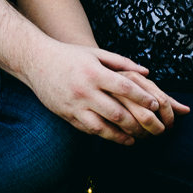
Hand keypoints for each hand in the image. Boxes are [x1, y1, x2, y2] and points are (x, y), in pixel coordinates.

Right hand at [27, 42, 188, 144]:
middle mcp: (85, 91)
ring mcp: (74, 105)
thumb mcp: (96, 53)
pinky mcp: (66, 115)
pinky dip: (103, 135)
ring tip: (134, 139)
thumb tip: (146, 72)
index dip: (143, 98)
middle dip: (137, 123)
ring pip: (102, 127)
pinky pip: (88, 130)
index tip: (156, 104)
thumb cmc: (70, 56)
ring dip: (120, 136)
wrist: (36, 61)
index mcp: (95, 73)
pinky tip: (114, 137)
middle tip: (151, 128)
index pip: (125, 88)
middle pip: (117, 112)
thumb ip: (122, 62)